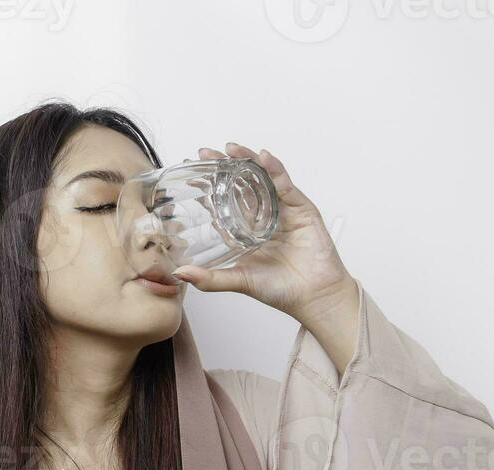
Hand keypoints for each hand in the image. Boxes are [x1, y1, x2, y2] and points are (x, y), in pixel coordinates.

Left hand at [172, 142, 355, 325]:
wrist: (313, 297)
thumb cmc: (280, 289)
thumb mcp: (239, 281)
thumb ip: (211, 278)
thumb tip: (181, 274)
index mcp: (247, 230)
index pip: (225, 200)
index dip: (210, 186)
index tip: (191, 173)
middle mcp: (264, 216)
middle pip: (242, 183)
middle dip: (224, 166)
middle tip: (204, 152)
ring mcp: (283, 210)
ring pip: (263, 177)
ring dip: (247, 160)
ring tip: (230, 148)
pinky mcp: (301, 208)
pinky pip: (285, 185)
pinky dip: (275, 169)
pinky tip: (263, 157)